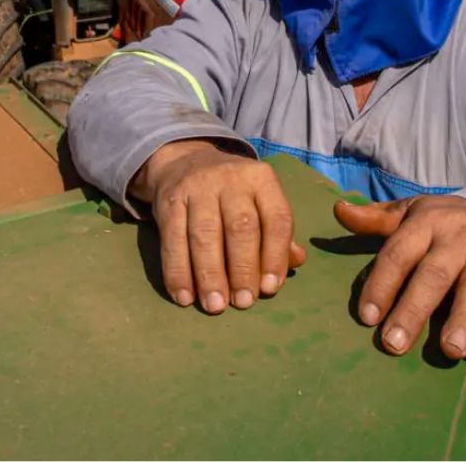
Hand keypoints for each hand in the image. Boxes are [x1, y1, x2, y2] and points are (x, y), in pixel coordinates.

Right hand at [130, 140, 307, 313]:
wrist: (185, 161)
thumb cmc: (233, 193)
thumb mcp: (260, 201)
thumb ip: (278, 234)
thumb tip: (296, 262)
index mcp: (262, 180)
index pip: (276, 218)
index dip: (275, 255)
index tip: (269, 288)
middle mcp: (231, 179)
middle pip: (240, 227)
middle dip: (242, 269)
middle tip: (243, 303)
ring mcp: (197, 188)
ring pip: (204, 235)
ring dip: (209, 275)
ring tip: (215, 305)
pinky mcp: (169, 201)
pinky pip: (172, 240)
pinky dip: (177, 272)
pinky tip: (184, 296)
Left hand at [335, 195, 465, 362]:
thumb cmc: (444, 225)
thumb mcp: (411, 213)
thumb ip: (375, 218)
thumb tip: (338, 210)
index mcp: (428, 223)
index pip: (400, 253)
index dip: (382, 284)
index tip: (367, 316)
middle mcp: (459, 240)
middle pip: (435, 274)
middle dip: (414, 309)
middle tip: (394, 343)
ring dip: (464, 320)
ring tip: (451, 351)